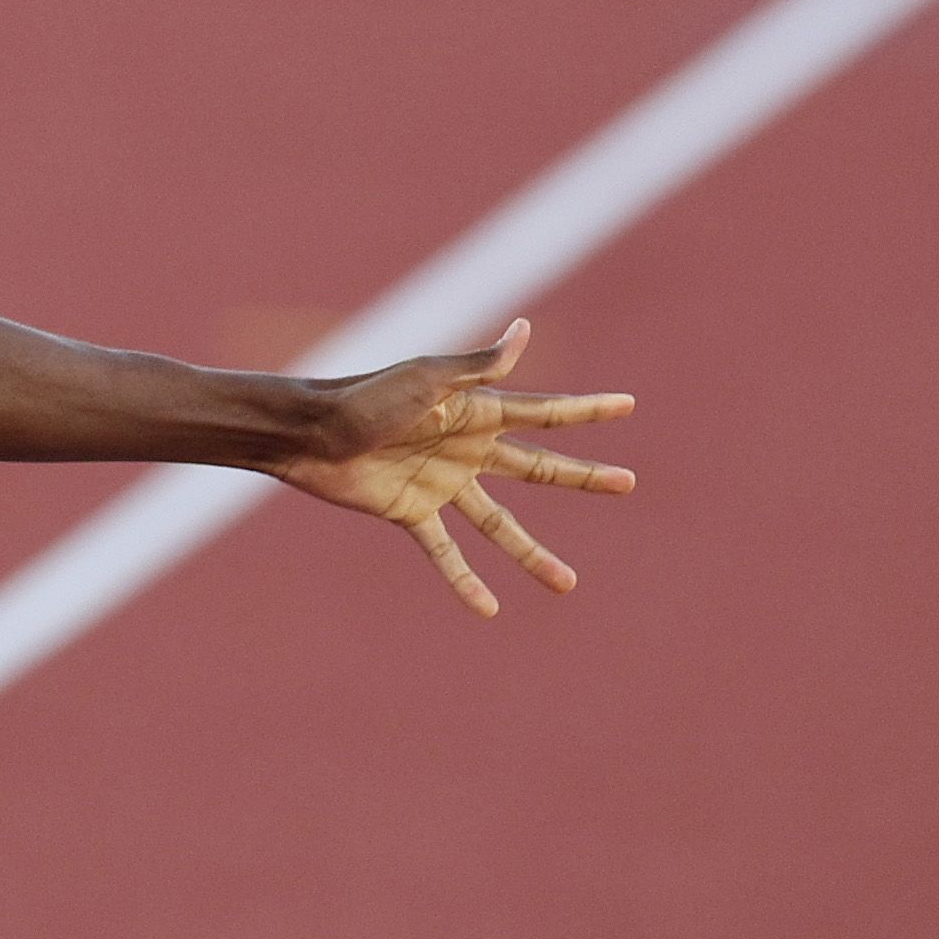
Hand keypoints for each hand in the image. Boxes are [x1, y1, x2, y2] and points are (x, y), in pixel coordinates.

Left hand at [281, 319, 636, 617]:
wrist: (310, 433)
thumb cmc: (365, 397)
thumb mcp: (426, 379)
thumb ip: (478, 367)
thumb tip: (526, 329)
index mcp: (476, 412)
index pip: (544, 414)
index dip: (586, 410)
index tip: (628, 405)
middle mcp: (467, 449)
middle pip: (537, 468)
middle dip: (582, 477)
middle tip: (627, 483)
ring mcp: (443, 483)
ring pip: (499, 525)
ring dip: (531, 555)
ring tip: (567, 584)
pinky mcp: (412, 512)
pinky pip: (445, 552)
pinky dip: (464, 581)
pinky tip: (489, 609)